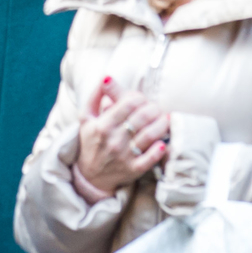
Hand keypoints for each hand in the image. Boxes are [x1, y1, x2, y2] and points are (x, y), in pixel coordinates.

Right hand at [73, 77, 167, 200]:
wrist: (89, 176)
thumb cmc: (90, 141)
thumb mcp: (86, 117)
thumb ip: (95, 95)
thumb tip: (107, 77)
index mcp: (102, 125)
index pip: (129, 103)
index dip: (140, 97)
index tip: (141, 99)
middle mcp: (114, 140)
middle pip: (142, 117)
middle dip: (153, 108)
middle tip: (156, 108)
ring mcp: (124, 156)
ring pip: (150, 135)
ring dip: (162, 124)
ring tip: (165, 119)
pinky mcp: (133, 170)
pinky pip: (150, 159)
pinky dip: (159, 150)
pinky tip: (163, 142)